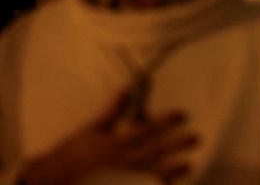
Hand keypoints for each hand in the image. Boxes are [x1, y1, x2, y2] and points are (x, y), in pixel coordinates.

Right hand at [22, 92, 197, 184]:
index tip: (183, 114)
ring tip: (190, 164)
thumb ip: (112, 111)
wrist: (56, 179)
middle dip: (178, 144)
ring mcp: (124, 179)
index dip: (167, 121)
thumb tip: (126, 90)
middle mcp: (123, 161)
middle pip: (156, 151)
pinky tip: (171, 184)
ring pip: (154, 173)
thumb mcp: (92, 129)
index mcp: (117, 143)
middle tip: (196, 138)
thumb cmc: (74, 152)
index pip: (147, 129)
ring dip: (173, 169)